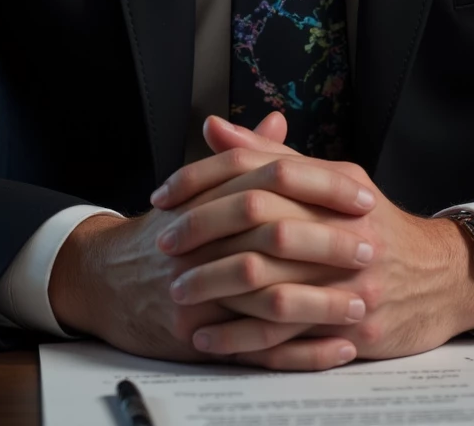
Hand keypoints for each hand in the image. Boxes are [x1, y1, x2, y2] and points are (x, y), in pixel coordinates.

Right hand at [48, 115, 371, 367]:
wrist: (103, 279)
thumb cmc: (163, 231)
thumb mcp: (197, 187)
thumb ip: (243, 156)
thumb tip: (278, 121)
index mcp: (209, 196)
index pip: (271, 179)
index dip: (321, 187)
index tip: (362, 195)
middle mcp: (202, 239)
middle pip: (272, 234)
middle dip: (327, 242)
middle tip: (371, 246)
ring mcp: (197, 288)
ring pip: (268, 296)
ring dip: (321, 302)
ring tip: (365, 302)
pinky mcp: (195, 334)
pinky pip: (256, 347)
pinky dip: (301, 351)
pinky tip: (338, 348)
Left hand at [153, 115, 473, 362]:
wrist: (443, 278)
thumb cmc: (374, 223)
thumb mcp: (332, 179)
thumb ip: (270, 155)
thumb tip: (213, 126)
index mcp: (339, 185)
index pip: (264, 169)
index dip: (209, 179)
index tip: (167, 195)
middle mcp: (347, 230)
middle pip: (265, 225)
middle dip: (207, 235)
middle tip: (165, 245)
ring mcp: (353, 282)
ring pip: (275, 286)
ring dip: (219, 292)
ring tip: (178, 293)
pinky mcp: (355, 328)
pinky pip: (291, 339)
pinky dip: (244, 340)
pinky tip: (209, 338)